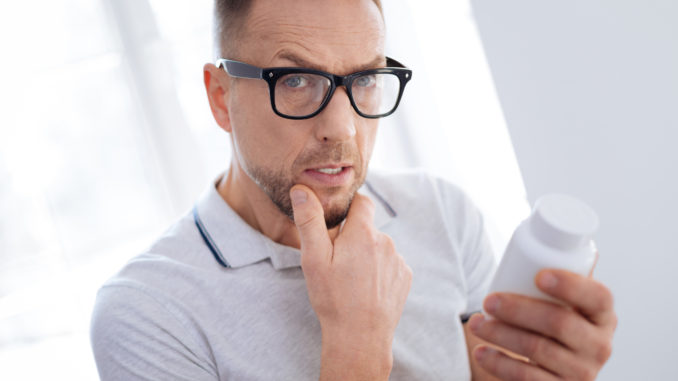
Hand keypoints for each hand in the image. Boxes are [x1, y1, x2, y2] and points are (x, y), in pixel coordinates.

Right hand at [290, 185, 412, 379]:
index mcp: (363, 233)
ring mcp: (398, 260)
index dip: (348, 207)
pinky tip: (365, 289)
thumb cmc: (334, 299)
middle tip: (336, 262)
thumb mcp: (314, 259)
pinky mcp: (405, 277)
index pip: (362, 201)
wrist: (360, 338)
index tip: (337, 222)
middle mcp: (386, 242)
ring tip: (350, 280)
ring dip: (366, 255)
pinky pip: (389, 264)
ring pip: (378, 247)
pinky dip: (378, 271)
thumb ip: (310, 221)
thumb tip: (302, 189)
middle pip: (367, 228)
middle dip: (353, 237)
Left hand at [468, 269, 616, 380]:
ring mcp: (582, 372)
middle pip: (560, 323)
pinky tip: (481, 352)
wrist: (551, 368)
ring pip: (538, 349)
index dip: (571, 284)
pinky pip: (529, 379)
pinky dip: (500, 364)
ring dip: (500, 334)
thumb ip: (565, 271)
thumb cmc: (552, 320)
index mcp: (603, 314)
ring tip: (475, 322)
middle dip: (518, 310)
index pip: (598, 296)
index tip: (538, 275)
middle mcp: (599, 345)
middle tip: (488, 300)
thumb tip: (562, 230)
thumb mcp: (565, 299)